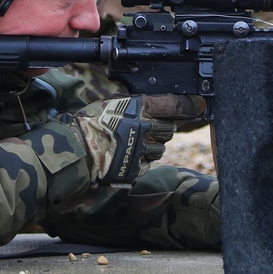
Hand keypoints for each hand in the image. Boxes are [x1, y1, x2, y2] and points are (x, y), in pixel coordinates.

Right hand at [74, 95, 203, 185]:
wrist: (75, 151)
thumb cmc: (90, 123)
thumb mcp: (113, 104)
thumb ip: (136, 105)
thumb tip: (154, 104)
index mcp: (139, 108)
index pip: (173, 105)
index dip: (187, 106)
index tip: (197, 106)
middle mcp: (144, 128)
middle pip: (169, 130)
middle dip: (162, 131)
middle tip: (147, 131)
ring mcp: (141, 150)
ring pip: (160, 149)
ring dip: (152, 147)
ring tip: (132, 145)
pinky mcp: (135, 169)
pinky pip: (147, 164)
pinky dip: (140, 162)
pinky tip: (126, 158)